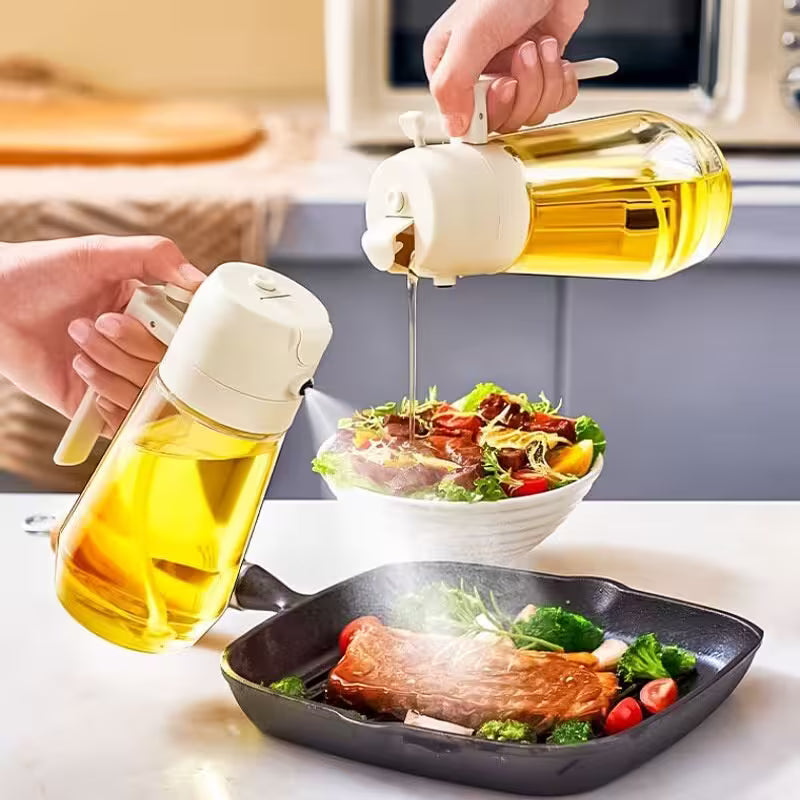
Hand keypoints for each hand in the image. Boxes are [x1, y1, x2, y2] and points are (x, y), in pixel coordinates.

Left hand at [0, 235, 204, 433]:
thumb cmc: (41, 272)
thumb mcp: (102, 252)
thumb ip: (156, 256)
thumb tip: (200, 282)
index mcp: (152, 316)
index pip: (189, 339)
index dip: (173, 336)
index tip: (145, 319)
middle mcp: (140, 350)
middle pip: (168, 371)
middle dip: (130, 347)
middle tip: (97, 322)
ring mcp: (120, 380)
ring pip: (145, 395)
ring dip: (111, 367)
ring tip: (77, 340)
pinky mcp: (95, 408)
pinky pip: (124, 422)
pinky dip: (107, 400)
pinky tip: (82, 371)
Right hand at [425, 0, 587, 135]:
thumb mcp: (471, 35)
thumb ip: (453, 84)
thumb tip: (453, 127)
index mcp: (450, 68)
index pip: (465, 119)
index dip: (489, 112)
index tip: (503, 86)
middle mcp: (480, 76)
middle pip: (502, 120)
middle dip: (523, 91)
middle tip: (524, 56)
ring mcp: (512, 76)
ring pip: (530, 113)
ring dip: (544, 80)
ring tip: (541, 46)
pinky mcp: (540, 74)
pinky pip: (553, 102)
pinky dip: (561, 81)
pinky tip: (556, 55)